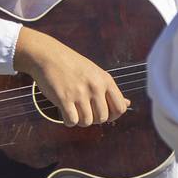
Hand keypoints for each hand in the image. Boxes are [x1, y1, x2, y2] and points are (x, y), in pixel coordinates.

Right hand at [15, 26, 130, 125]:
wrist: (49, 56)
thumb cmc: (74, 65)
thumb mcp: (97, 73)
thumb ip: (110, 90)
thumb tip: (128, 103)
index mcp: (106, 81)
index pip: (120, 108)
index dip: (113, 116)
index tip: (105, 115)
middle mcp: (95, 87)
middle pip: (102, 118)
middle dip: (94, 119)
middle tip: (86, 112)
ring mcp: (80, 93)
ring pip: (87, 122)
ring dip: (81, 121)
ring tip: (76, 112)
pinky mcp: (63, 98)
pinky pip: (72, 121)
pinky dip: (69, 121)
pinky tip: (66, 113)